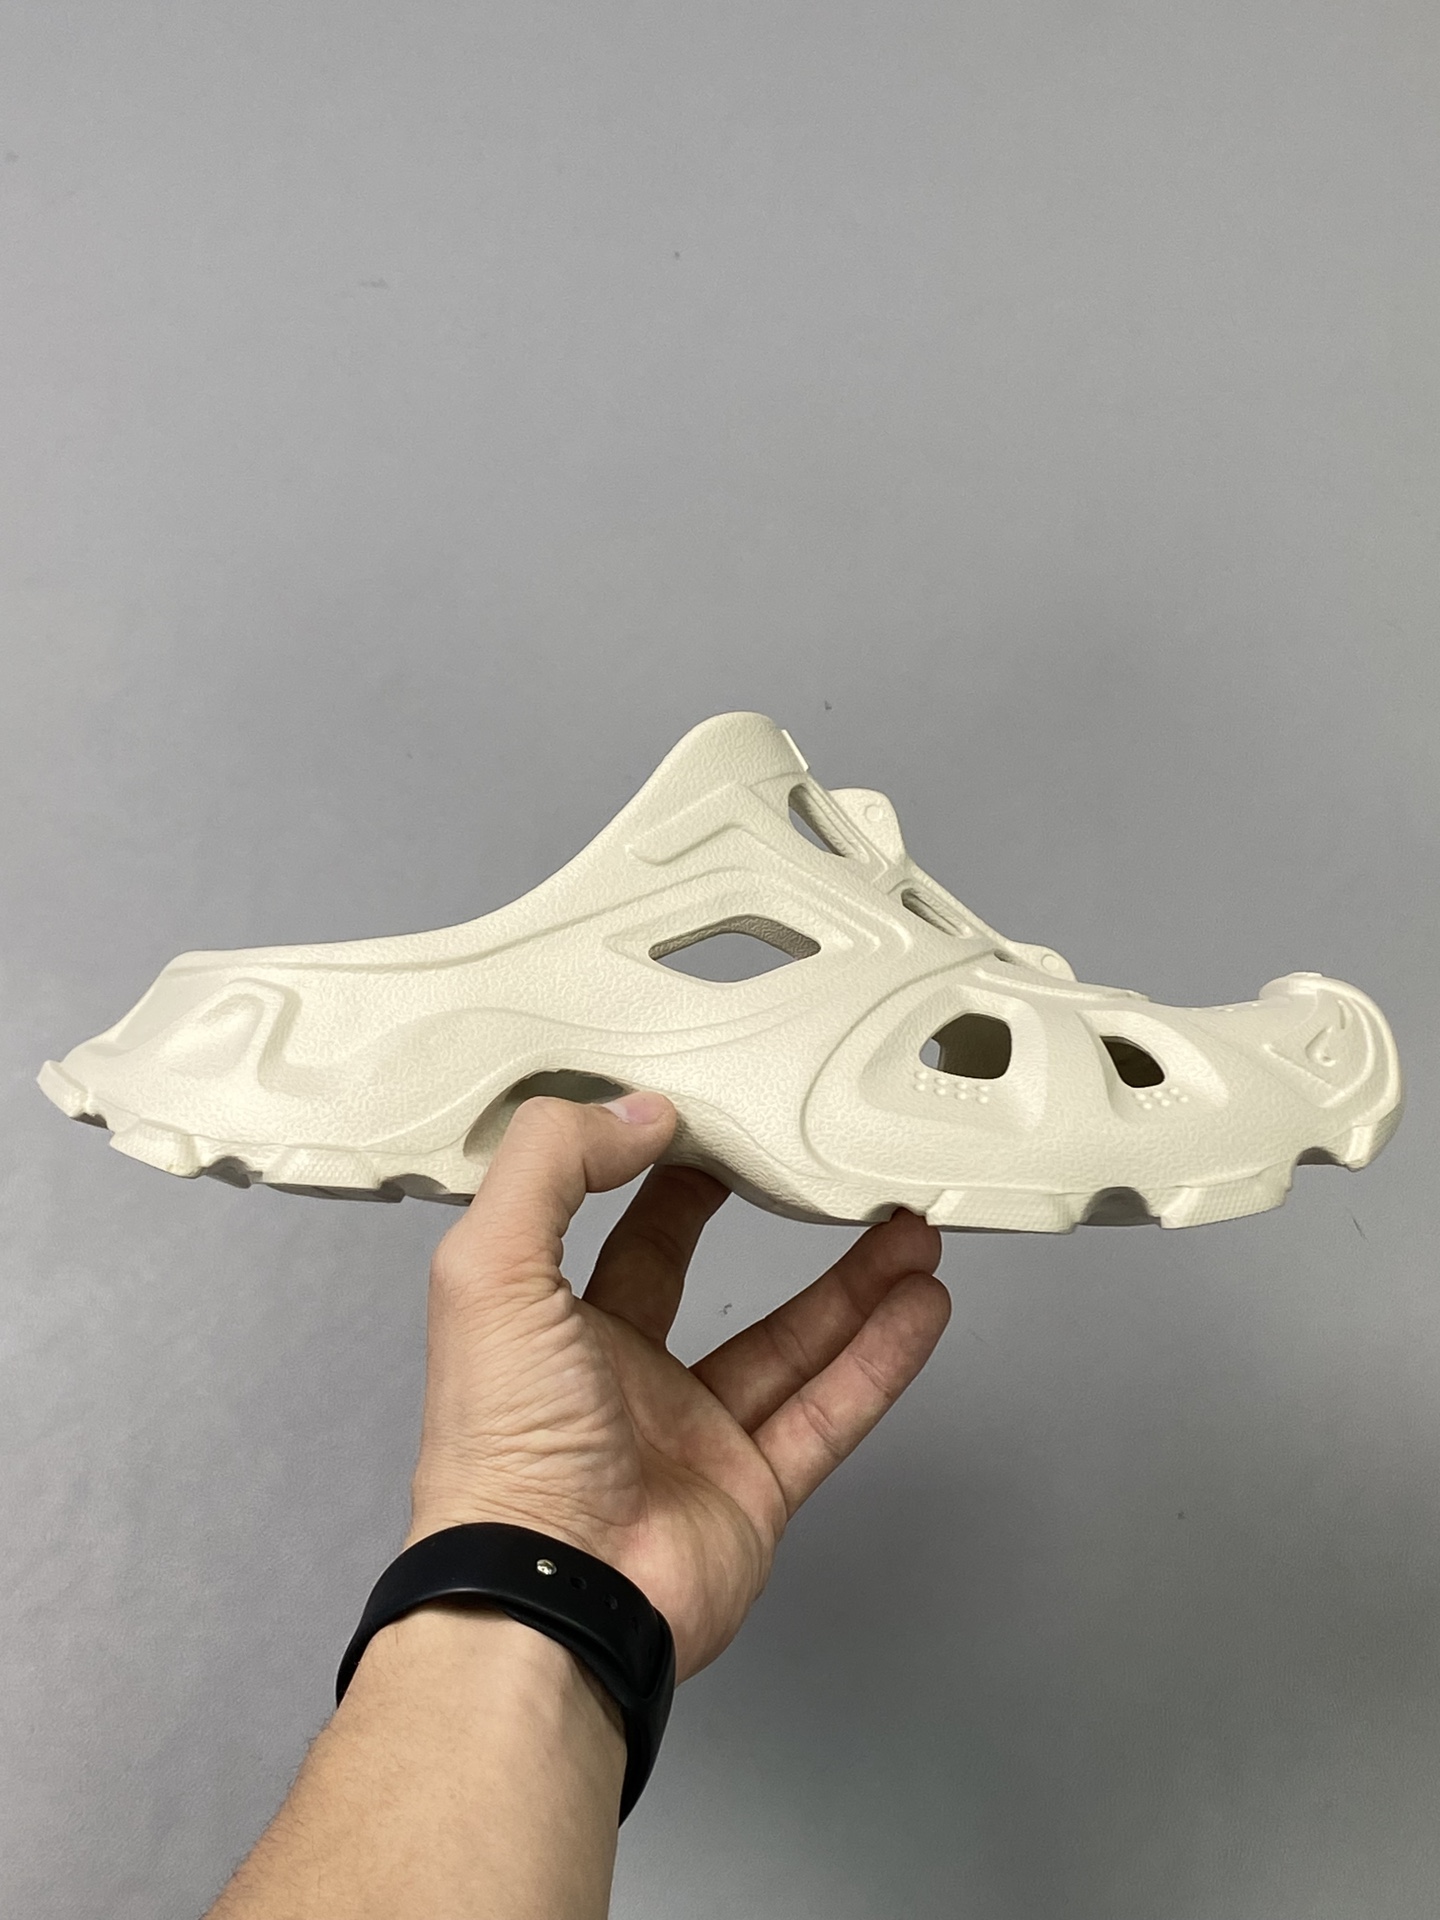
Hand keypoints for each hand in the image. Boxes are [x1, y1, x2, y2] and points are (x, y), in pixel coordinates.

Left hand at [406, 1090, 951, 1682]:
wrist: (552, 1599)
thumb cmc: (503, 1448)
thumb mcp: (492, 1270)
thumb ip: (550, 1170)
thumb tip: (636, 1113)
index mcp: (549, 1324)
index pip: (608, 1223)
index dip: (653, 1165)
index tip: (710, 1115)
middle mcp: (617, 1377)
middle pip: (695, 1273)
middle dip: (751, 1212)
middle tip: (807, 1159)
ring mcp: (690, 1437)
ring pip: (788, 1342)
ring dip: (852, 1283)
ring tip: (909, 1224)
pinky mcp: (751, 1491)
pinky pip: (829, 1411)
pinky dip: (880, 1359)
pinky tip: (921, 1306)